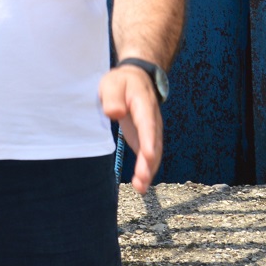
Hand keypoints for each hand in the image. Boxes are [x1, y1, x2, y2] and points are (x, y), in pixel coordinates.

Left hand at [100, 64, 163, 192]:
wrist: (135, 78)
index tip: (148, 155)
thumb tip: (115, 112)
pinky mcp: (145, 138)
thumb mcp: (112, 83)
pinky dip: (146, 170)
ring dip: (148, 170)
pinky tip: (141, 185)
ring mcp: (150, 131)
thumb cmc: (122, 82)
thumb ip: (113, 97)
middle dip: (149, 163)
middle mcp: (152, 120)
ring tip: (141, 187)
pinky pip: (149, 156)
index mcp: (144, 105)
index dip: (148, 140)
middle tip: (142, 179)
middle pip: (153, 143)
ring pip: (153, 152)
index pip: (148, 124)